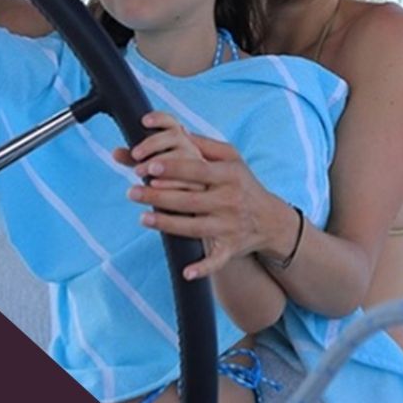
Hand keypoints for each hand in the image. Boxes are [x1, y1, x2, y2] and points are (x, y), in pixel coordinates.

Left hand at [124, 134, 285, 280]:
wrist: (270, 219)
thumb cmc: (242, 183)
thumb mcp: (231, 158)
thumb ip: (204, 144)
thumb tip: (176, 130)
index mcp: (229, 175)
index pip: (197, 170)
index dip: (172, 168)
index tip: (148, 167)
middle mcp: (230, 201)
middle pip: (189, 200)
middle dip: (158, 196)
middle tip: (132, 191)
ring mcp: (229, 226)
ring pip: (193, 227)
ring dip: (166, 224)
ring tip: (143, 218)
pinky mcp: (229, 248)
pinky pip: (216, 261)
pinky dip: (203, 268)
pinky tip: (185, 272)